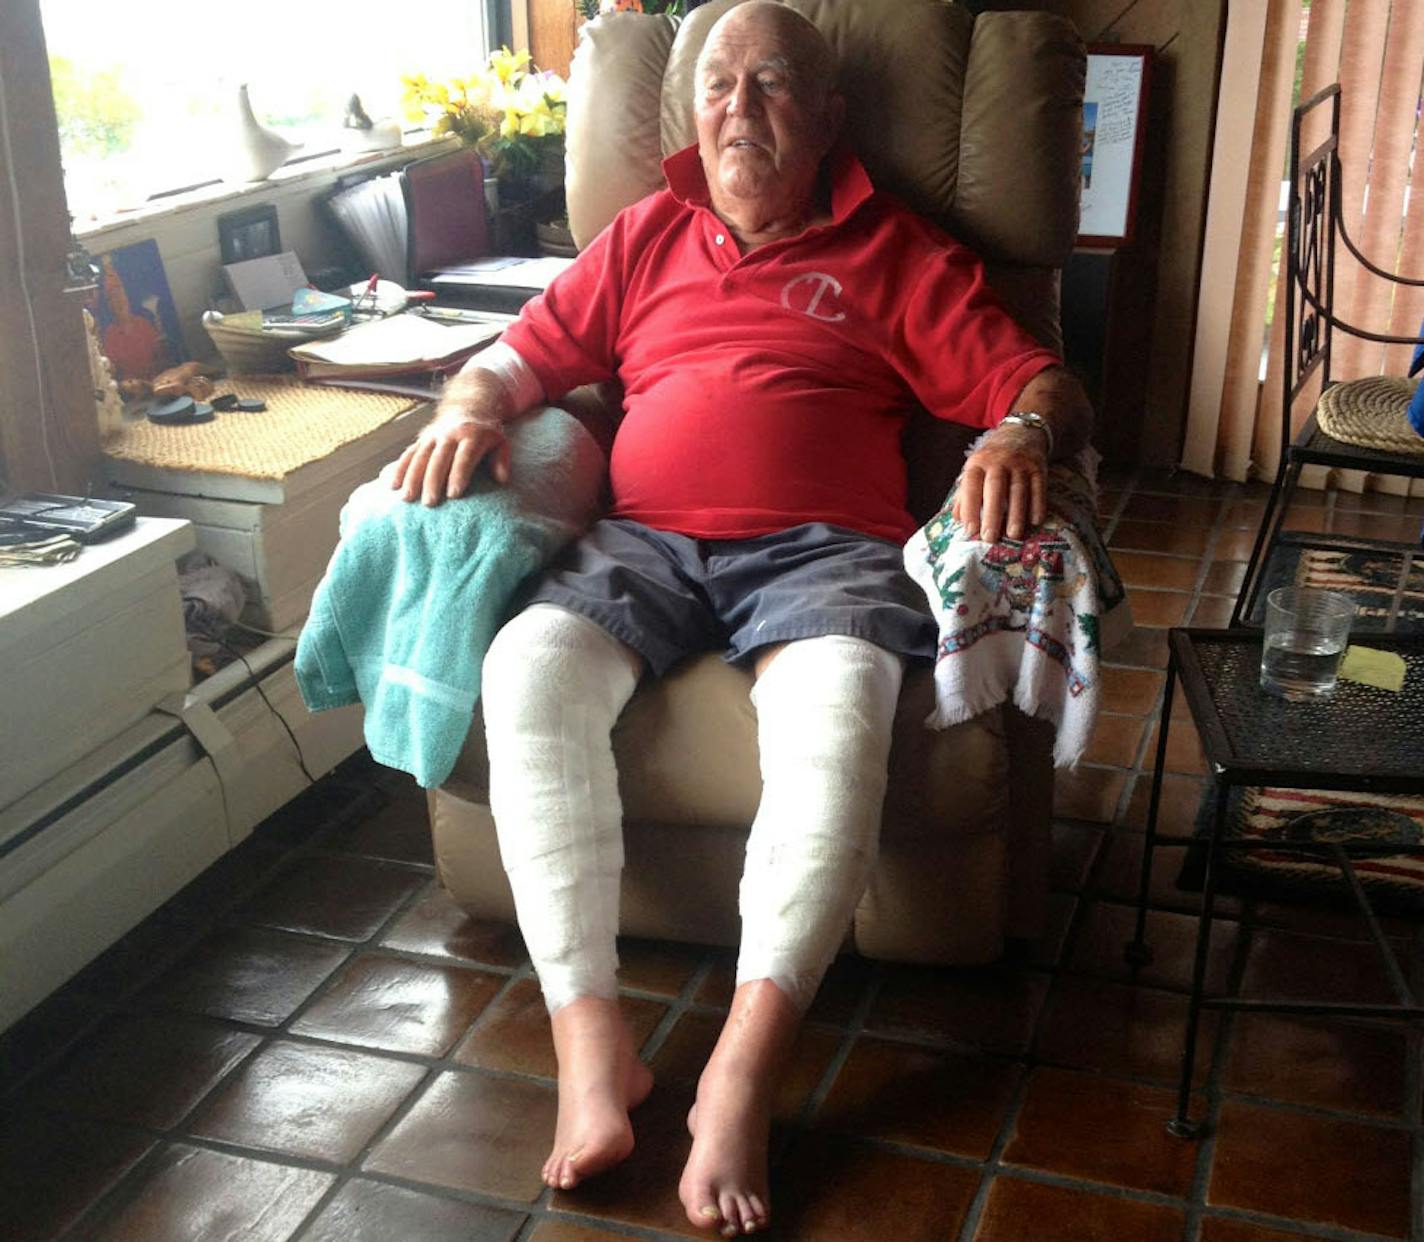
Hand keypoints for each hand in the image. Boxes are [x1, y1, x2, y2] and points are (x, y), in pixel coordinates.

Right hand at [390, 376, 512, 505]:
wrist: (468, 406)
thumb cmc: (487, 433)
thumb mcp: (500, 442)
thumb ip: (501, 460)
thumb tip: (501, 479)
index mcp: (471, 436)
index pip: (464, 457)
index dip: (458, 475)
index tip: (454, 494)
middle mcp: (450, 434)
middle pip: (439, 459)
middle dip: (432, 481)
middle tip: (429, 503)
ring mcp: (433, 436)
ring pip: (420, 457)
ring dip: (412, 478)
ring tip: (406, 498)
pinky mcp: (422, 439)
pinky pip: (408, 454)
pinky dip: (399, 469)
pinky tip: (392, 485)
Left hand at [951, 425, 1047, 542]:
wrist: (1021, 433)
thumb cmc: (992, 460)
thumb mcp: (975, 470)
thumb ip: (965, 494)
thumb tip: (957, 520)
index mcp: (978, 463)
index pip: (971, 486)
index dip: (970, 508)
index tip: (970, 530)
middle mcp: (998, 461)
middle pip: (995, 489)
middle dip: (992, 514)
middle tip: (990, 538)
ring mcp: (1020, 463)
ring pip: (1018, 490)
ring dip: (1016, 514)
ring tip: (1013, 535)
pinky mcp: (1038, 467)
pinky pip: (1039, 488)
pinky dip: (1038, 505)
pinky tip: (1035, 521)